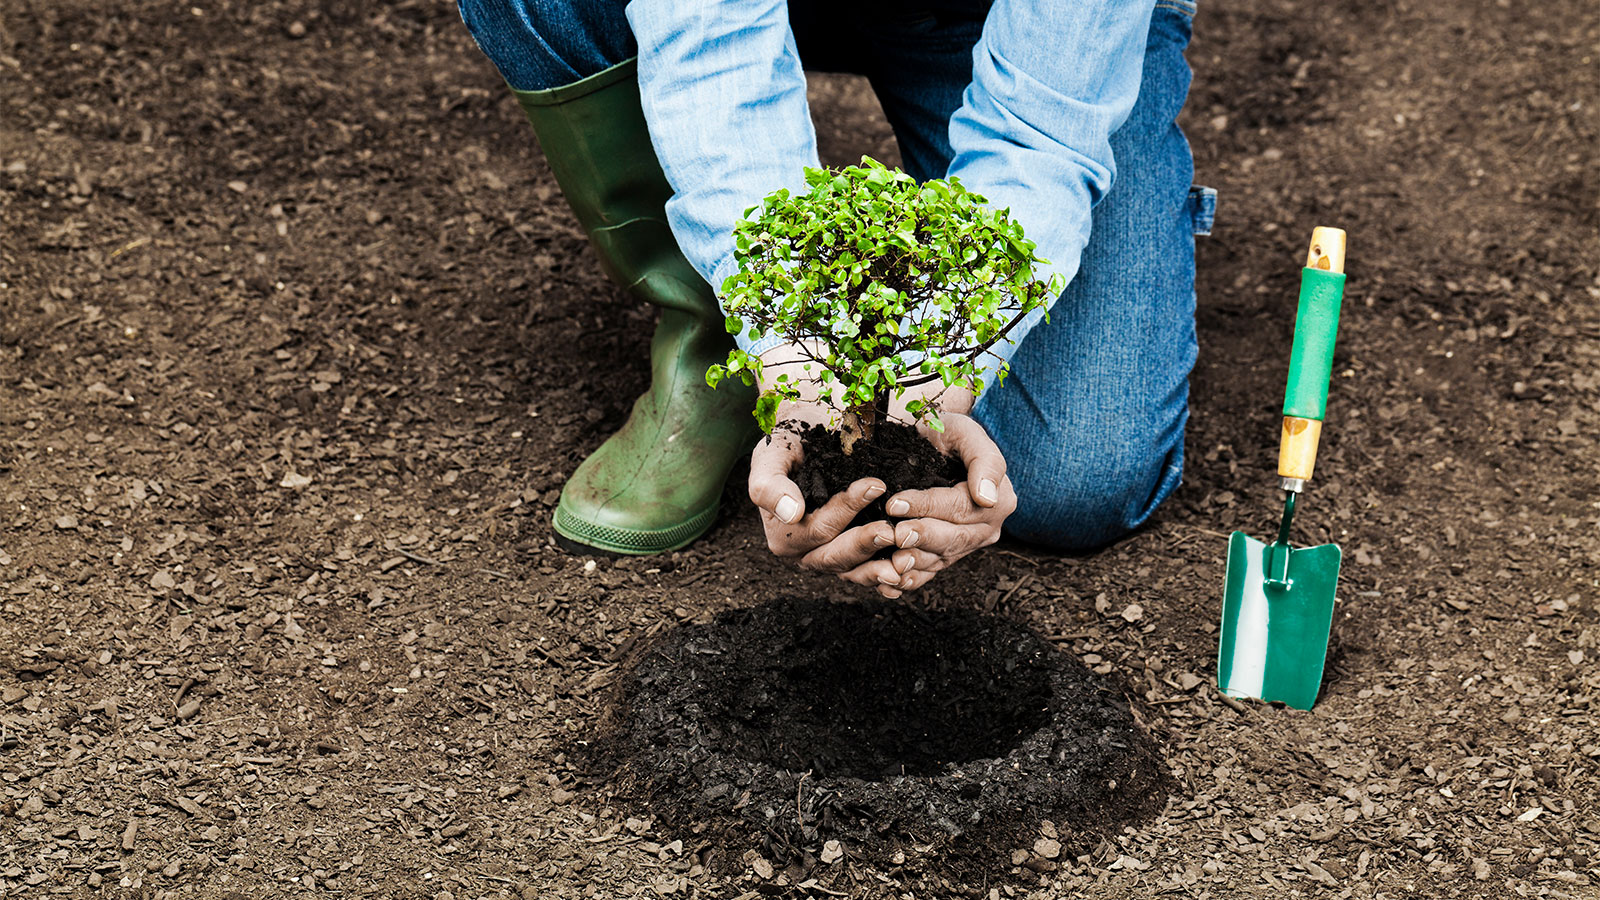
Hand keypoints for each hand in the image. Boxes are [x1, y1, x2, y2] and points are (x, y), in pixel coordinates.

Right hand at [747, 403, 905, 587]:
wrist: (808, 438)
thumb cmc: (788, 445)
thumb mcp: (770, 456)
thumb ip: (769, 484)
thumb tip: (791, 513)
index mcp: (783, 534)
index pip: (816, 528)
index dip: (845, 510)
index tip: (874, 486)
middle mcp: (805, 552)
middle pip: (834, 556)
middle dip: (863, 544)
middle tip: (891, 530)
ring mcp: (829, 555)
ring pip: (853, 571)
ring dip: (878, 569)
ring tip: (904, 561)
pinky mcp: (851, 556)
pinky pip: (866, 573)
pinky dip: (884, 577)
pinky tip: (905, 577)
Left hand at [858, 411, 1015, 598]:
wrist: (930, 445)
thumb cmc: (947, 433)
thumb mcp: (965, 432)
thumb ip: (984, 460)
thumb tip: (988, 498)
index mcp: (999, 498)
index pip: (961, 507)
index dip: (928, 506)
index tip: (896, 503)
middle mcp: (986, 527)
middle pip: (954, 538)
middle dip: (922, 537)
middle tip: (895, 534)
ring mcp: (967, 544)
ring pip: (942, 558)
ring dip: (917, 563)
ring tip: (892, 562)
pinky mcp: (947, 555)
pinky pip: (931, 572)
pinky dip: (912, 579)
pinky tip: (892, 582)